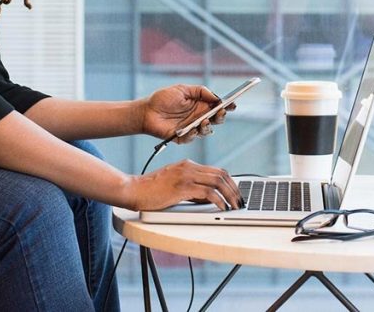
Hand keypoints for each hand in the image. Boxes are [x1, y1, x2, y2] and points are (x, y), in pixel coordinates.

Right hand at [129, 159, 243, 210]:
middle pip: (221, 174)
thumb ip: (192, 187)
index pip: (217, 170)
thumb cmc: (151, 190)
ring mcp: (186, 176)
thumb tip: (210, 198)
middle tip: (240, 201)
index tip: (236, 193)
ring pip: (218, 181)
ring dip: (230, 195)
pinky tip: (222, 208)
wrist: (133, 190)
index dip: (230, 182)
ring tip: (234, 206)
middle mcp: (189, 167)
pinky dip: (218, 200)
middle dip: (234, 188)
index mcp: (188, 165)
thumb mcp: (175, 184)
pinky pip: (208, 192)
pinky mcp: (182, 187)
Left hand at [140, 84, 234, 143]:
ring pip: (207, 131)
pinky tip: (193, 129)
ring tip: (204, 121)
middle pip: (216, 120)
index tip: (232, 104)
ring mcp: (191, 128)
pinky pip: (192, 138)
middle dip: (221, 117)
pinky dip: (194, 134)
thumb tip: (216, 97)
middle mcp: (198, 117)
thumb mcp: (183, 89)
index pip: (218, 107)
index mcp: (201, 105)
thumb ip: (200, 91)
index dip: (226, 106)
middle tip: (219, 113)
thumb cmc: (163, 98)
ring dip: (208, 126)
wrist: (146, 111)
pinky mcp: (182, 137)